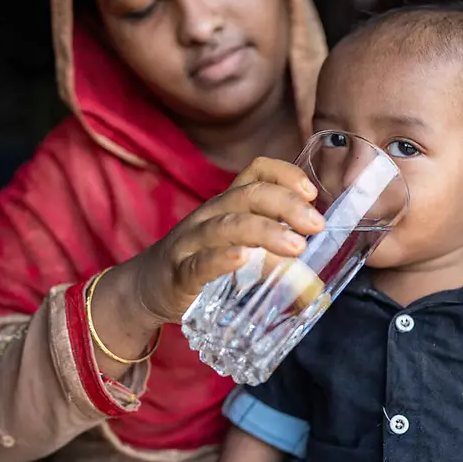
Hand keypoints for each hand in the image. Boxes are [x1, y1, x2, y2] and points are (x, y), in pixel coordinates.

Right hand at [129, 156, 323, 324]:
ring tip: (296, 246)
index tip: (311, 193)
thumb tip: (316, 280)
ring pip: (228, 226)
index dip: (284, 174)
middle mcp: (209, 216)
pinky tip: (242, 259)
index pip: (255, 172)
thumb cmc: (203, 267)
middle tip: (316, 225)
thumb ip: (272, 254)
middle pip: (248, 196)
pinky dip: (222, 259)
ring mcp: (191, 243)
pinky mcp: (180, 274)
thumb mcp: (237, 248)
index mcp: (227, 205)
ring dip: (266, 232)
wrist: (146, 289)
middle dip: (286, 206)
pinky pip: (200, 262)